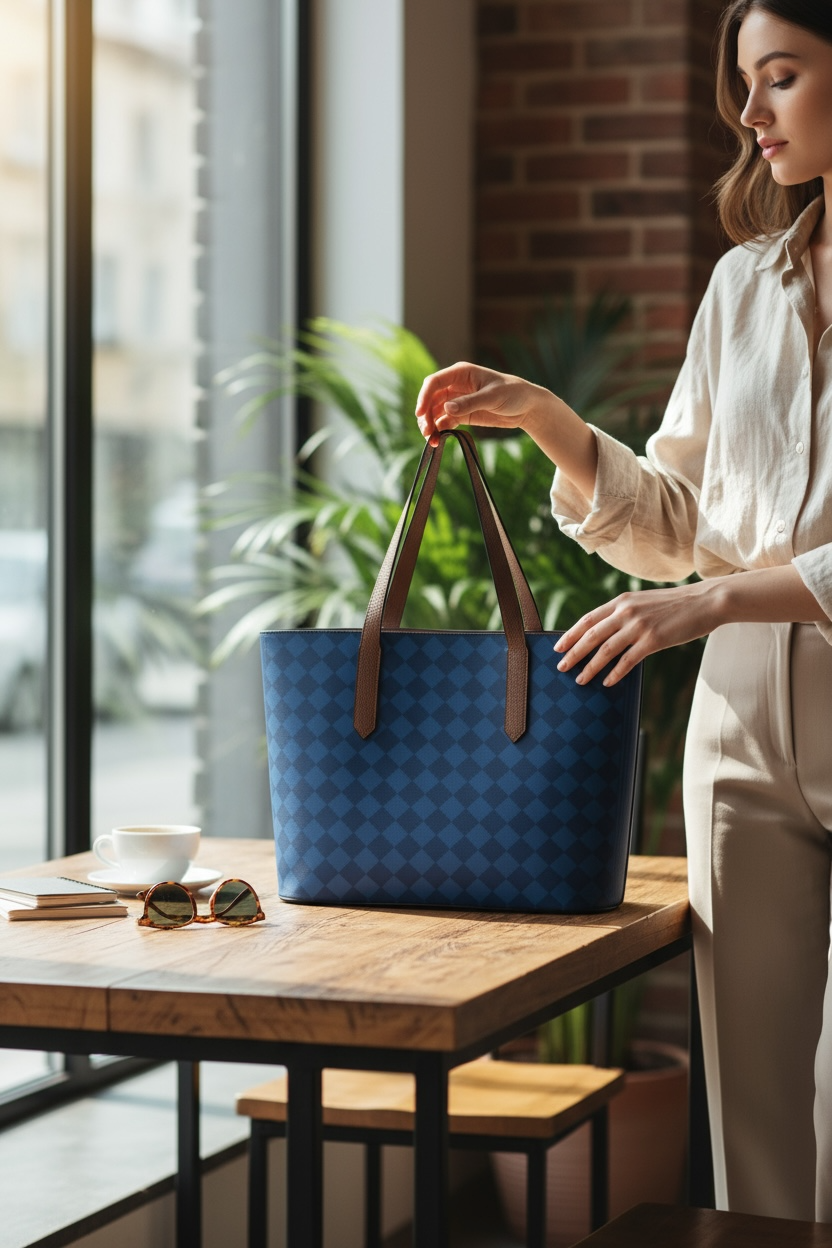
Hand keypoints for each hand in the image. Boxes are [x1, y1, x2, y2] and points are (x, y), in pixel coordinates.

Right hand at [415, 362, 547, 446]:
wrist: (527, 407)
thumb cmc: (513, 393)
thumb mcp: (492, 397)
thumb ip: (469, 403)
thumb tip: (446, 409)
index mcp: (461, 373)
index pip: (434, 382)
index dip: (424, 397)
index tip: (420, 413)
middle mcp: (455, 385)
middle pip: (431, 399)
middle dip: (425, 415)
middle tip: (426, 432)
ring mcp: (457, 401)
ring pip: (435, 412)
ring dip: (430, 425)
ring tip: (432, 440)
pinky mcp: (462, 415)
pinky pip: (444, 422)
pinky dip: (439, 431)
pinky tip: (438, 440)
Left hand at [554, 583, 716, 685]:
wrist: (705, 601)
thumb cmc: (675, 604)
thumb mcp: (644, 602)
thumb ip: (624, 613)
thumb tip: (606, 632)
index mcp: (622, 600)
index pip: (588, 619)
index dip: (571, 634)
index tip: (558, 646)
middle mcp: (626, 611)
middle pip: (591, 635)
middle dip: (573, 652)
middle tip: (561, 666)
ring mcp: (639, 626)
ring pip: (606, 650)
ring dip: (590, 667)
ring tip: (580, 678)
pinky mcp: (654, 640)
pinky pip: (627, 660)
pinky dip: (615, 673)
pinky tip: (607, 682)